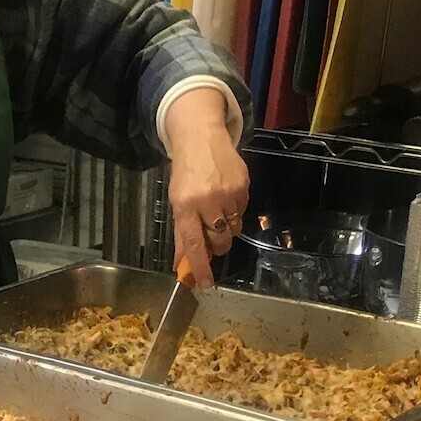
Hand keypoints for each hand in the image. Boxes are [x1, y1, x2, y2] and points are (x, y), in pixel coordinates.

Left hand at [164, 88, 249, 287]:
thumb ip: (182, 233)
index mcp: (185, 205)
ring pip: (233, 228)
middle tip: (212, 240)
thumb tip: (182, 263)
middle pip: (219, 240)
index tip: (205, 284)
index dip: (200, 266)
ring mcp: (227, 193)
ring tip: (217, 209)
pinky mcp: (243, 186)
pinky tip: (226, 196)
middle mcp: (207, 200)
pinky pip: (242, 211)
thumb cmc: (185, 172)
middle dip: (217, 247)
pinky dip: (235, 210)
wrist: (201, 137)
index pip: (194, 243)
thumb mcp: (177, 201)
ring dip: (226, 227)